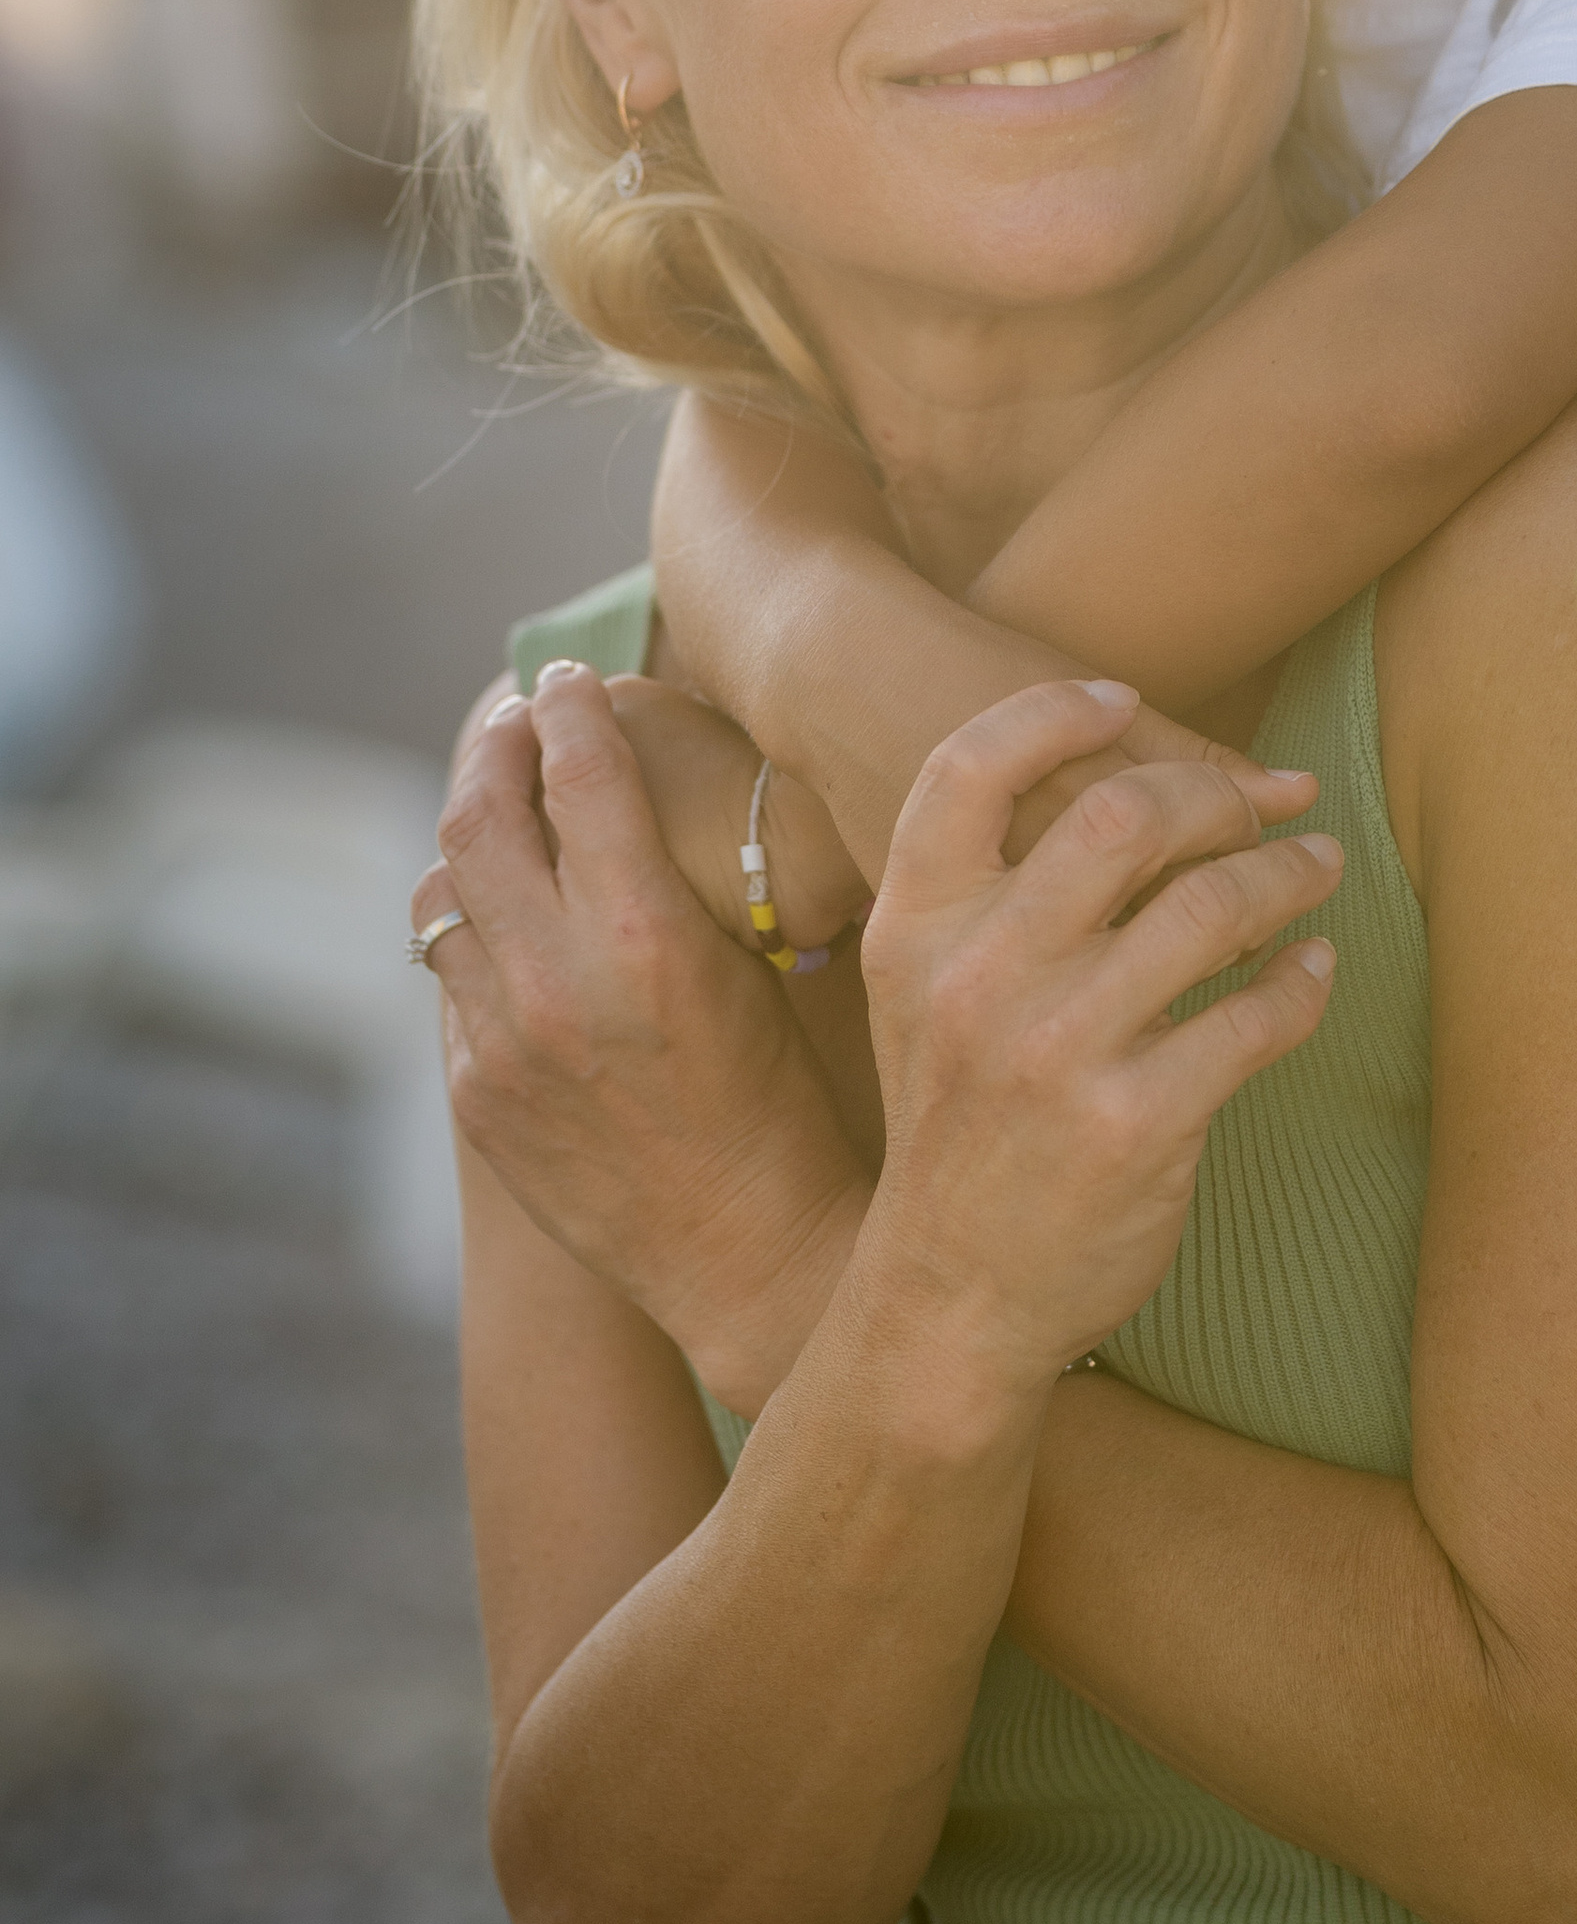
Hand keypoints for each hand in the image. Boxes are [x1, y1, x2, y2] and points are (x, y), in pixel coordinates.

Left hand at [422, 667, 868, 1410]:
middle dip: (493, 746)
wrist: (749, 1250)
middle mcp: (559, 983)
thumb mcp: (759, 965)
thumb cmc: (790, 1099)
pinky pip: (449, 980)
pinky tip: (504, 916)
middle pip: (478, 817)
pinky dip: (471, 929)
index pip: (581, 771)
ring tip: (496, 804)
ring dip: (466, 835)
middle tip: (514, 716)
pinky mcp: (478, 1096)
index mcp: (649, 936)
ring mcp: (504, 1045)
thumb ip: (680, 877)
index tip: (571, 674)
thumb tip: (634, 785)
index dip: (569, 705)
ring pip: (440, 896)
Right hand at [856, 682, 1338, 1399]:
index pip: (967, 768)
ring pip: (1212, 906)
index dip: (1054, 712)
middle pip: (1120, 812)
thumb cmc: (958, 1128)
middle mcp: (979, 976)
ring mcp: (1057, 1050)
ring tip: (1317, 870)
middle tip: (1261, 808)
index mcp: (915, 931)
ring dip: (1287, 875)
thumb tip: (1133, 789)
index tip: (1129, 705)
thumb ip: (992, 898)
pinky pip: (1256, 1017)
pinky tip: (1313, 972)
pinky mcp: (1136, 1122)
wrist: (948, 1302)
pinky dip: (1303, 982)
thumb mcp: (926, 999)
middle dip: (1212, 796)